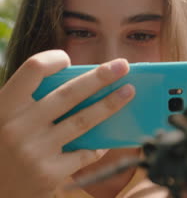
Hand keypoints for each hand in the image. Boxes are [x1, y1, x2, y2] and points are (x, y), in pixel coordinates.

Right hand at [0, 50, 134, 197]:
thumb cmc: (5, 149)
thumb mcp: (7, 120)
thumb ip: (33, 104)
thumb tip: (84, 84)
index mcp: (4, 106)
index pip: (33, 69)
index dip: (54, 59)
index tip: (69, 59)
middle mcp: (17, 126)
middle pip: (69, 93)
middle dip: (101, 77)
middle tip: (124, 65)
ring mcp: (35, 151)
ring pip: (83, 120)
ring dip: (110, 104)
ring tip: (129, 92)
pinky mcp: (49, 173)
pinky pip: (85, 152)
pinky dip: (100, 144)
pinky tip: (110, 137)